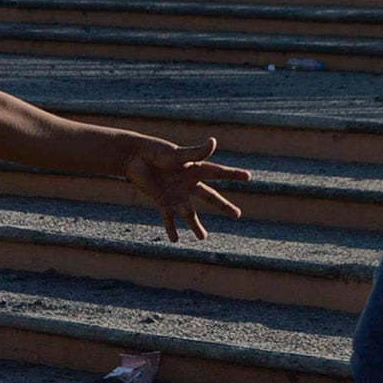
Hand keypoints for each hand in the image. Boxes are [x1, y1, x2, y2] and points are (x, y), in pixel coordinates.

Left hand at [122, 136, 250, 241]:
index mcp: (194, 169)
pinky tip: (174, 239)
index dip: (234, 174)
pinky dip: (171, 228)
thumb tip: (214, 142)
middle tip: (237, 215)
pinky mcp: (162, 200)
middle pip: (210, 197)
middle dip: (224, 206)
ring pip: (189, 213)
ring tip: (203, 238)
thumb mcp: (177, 154)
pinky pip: (168, 217)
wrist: (134, 157)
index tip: (248, 176)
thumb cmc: (156, 151)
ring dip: (195, 226)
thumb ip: (195, 153)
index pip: (219, 172)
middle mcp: (188, 183)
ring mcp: (176, 193)